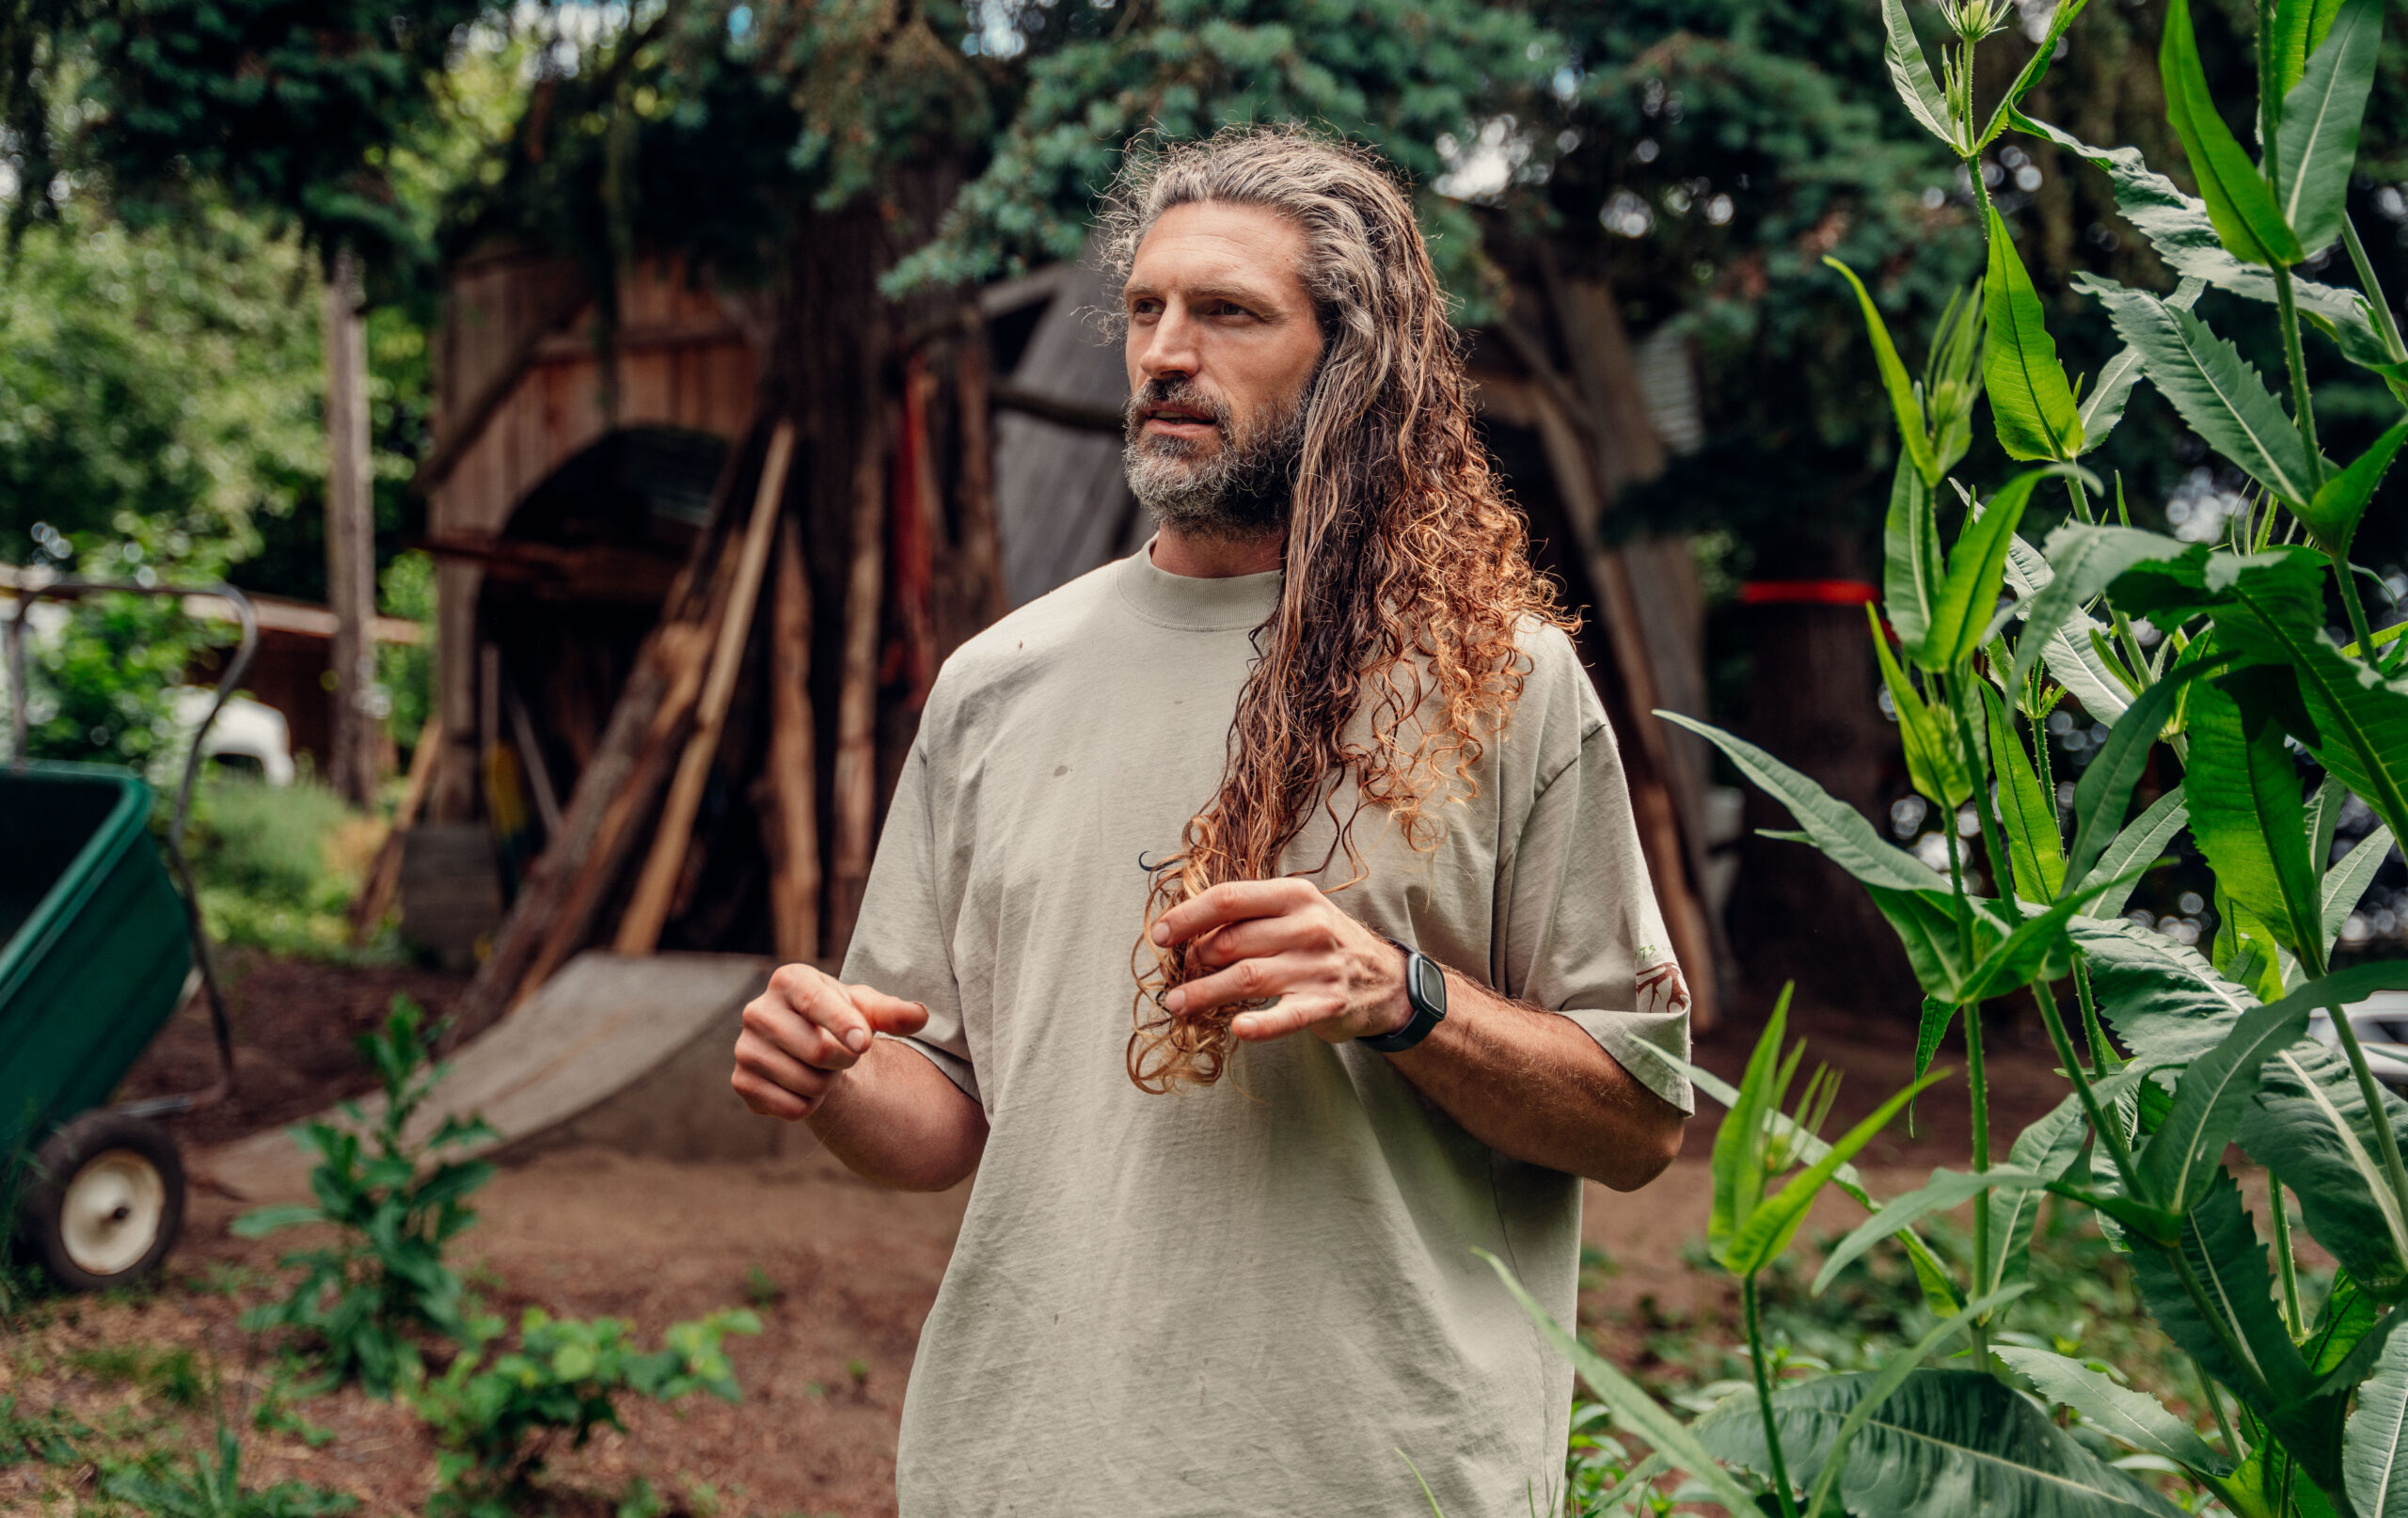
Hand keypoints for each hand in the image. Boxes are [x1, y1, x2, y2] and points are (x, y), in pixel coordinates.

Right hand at [732, 963, 928, 1120]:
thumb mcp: (868, 1009)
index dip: (844, 1025)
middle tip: (847, 1056)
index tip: (866, 1045)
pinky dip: (811, 1105)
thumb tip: (920, 1015)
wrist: (809, 1045)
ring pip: (806, 1084)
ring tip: (825, 1069)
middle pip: (816, 1051)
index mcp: (788, 981)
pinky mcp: (741, 1082)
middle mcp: (757, 1011)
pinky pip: (791, 1108)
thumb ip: (893, 1012)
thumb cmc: (841, 1018)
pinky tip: (807, 1087)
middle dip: (845, 1061)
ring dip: (829, 1084)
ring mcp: (744, 1048)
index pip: (815, 1002)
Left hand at [1150, 880, 1413, 1045]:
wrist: (1385, 979)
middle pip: (1230, 941)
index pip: (1228, 899)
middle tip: (1177, 976)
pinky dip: (1259, 1025)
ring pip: (1245, 977)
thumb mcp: (1296, 912)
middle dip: (1194, 960)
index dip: (1187, 916)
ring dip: (1203, 993)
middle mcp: (1307, 926)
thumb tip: (1187, 932)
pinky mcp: (1326, 1003)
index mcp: (1294, 895)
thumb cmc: (1324, 942)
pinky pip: (1285, 1016)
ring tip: (1178, 1003)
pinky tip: (1236, 1028)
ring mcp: (1317, 965)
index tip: (1160, 934)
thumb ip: (1250, 916)